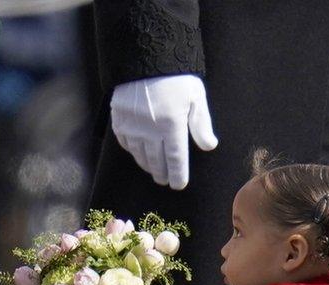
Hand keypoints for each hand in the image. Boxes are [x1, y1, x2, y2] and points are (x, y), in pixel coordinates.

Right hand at [110, 74, 217, 189]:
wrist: (144, 57)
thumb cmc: (175, 76)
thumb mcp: (195, 97)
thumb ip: (201, 124)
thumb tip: (209, 146)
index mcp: (172, 126)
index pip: (175, 159)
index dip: (177, 174)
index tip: (178, 185)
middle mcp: (150, 131)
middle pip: (156, 161)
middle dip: (162, 173)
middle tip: (165, 180)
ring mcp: (132, 127)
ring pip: (140, 155)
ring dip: (148, 165)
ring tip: (153, 170)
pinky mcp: (119, 121)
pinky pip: (126, 144)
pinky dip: (133, 152)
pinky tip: (138, 153)